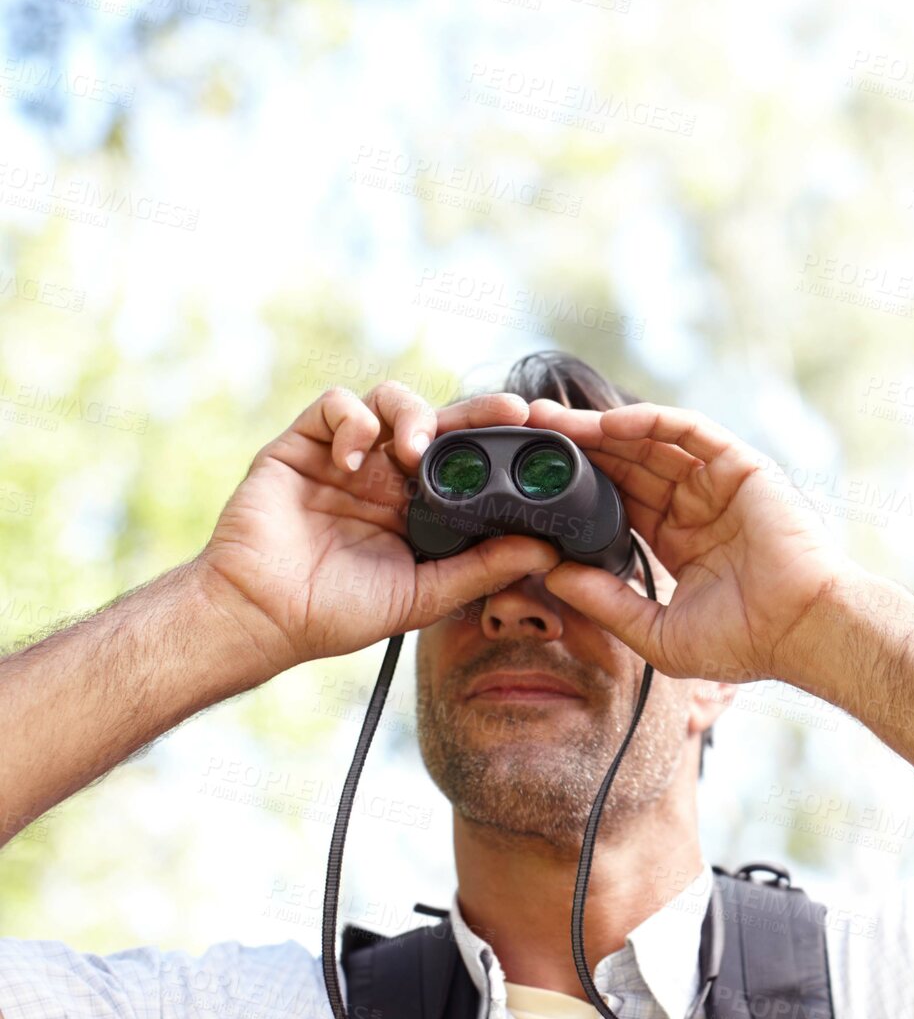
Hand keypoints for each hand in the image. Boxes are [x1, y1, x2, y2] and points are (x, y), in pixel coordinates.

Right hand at [196, 383, 560, 675]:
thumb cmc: (338, 613)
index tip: (537, 432)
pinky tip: (355, 459)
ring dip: (413, 415)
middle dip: (476, 412)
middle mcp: (387, 474)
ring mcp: (346, 456)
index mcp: (419, 504)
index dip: (499, 441)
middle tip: (509, 413)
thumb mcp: (424, 594)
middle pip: (439, 421)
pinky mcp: (301, 446)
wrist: (263, 618)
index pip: (468, 459)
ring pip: (391, 400)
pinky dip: (352, 421)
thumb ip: (482, 569)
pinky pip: (334, 406)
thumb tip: (546, 551)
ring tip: (413, 451)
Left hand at [526, 401, 862, 682]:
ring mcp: (719, 482)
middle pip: (628, 464)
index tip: (532, 478)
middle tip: (531, 429)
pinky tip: (610, 422)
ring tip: (555, 420)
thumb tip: (551, 576)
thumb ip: (607, 603)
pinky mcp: (741, 465)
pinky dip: (651, 421)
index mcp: (679, 540)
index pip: (618, 501)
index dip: (577, 485)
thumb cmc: (746, 642)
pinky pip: (689, 432)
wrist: (805, 631)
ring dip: (603, 428)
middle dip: (580, 446)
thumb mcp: (659, 633)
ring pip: (651, 442)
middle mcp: (697, 505)